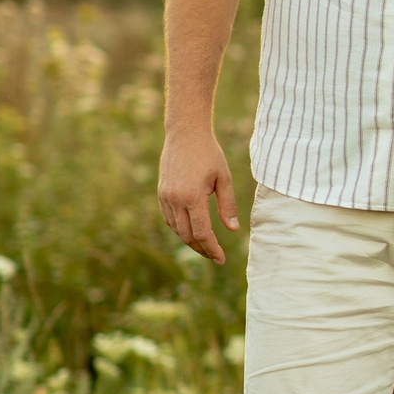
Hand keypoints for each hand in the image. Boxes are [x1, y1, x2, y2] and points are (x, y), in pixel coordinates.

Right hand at [158, 128, 239, 264]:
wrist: (185, 134)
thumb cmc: (209, 154)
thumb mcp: (224, 178)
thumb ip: (228, 205)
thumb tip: (233, 230)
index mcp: (192, 197)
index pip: (202, 233)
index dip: (212, 249)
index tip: (221, 259)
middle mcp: (175, 199)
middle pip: (187, 236)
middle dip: (201, 249)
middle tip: (215, 256)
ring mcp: (165, 197)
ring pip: (176, 229)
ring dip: (190, 240)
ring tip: (206, 246)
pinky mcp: (161, 193)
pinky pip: (169, 218)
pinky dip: (180, 228)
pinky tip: (191, 230)